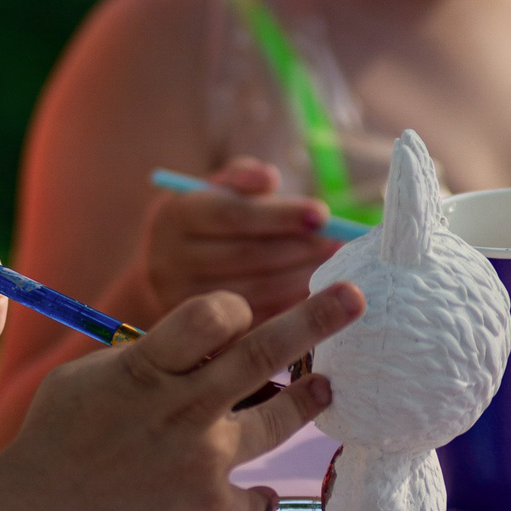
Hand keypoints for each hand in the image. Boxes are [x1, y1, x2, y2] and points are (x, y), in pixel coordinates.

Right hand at [0, 282, 364, 510]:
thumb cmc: (52, 443)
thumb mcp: (85, 380)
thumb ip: (137, 361)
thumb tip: (177, 347)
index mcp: (148, 368)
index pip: (213, 315)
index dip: (234, 309)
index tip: (241, 313)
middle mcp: (185, 407)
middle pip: (263, 353)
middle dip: (314, 320)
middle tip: (356, 299)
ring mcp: (202, 458)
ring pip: (279, 420)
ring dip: (308, 400)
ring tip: (328, 388)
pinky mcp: (209, 507)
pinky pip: (255, 498)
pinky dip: (258, 496)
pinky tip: (258, 495)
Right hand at [130, 157, 343, 322]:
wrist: (169, 271)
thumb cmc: (207, 220)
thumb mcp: (215, 189)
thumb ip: (242, 177)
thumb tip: (269, 179)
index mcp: (175, 217)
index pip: (233, 215)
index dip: (281, 215)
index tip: (323, 214)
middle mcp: (169, 262)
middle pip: (247, 256)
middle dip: (301, 249)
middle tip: (340, 243)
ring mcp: (182, 303)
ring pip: (254, 292)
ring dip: (303, 279)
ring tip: (336, 266)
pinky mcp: (198, 334)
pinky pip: (255, 322)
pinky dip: (291, 308)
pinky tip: (318, 295)